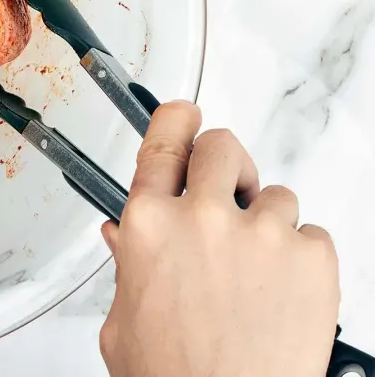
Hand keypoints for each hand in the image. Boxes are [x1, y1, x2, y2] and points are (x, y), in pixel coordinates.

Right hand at [100, 101, 339, 376]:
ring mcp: (262, 234)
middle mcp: (202, 217)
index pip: (163, 140)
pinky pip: (312, 234)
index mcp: (148, 225)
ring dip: (266, 222)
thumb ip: (127, 266)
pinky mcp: (312, 257)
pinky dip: (301, 258)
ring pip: (275, 194)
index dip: (176, 119)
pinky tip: (282, 293)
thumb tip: (124, 237)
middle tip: (226, 197)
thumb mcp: (124, 320)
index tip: (186, 115)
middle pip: (221, 147)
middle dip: (224, 167)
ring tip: (256, 272)